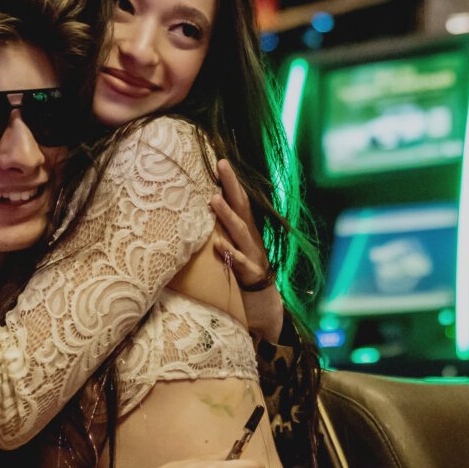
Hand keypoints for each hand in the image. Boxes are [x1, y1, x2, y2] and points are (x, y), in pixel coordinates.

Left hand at [210, 159, 283, 340]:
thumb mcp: (234, 250)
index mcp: (247, 231)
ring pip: (240, 231)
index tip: (220, 161)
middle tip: (221, 164)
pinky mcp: (252, 275)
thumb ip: (223, 233)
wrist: (265, 307)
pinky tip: (218, 244)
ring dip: (227, 215)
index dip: (232, 181)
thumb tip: (203, 214)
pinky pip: (240, 262)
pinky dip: (229, 252)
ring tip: (213, 199)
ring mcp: (253, 255)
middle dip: (232, 185)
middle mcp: (251, 239)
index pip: (240, 201)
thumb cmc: (243, 274)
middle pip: (242, 207)